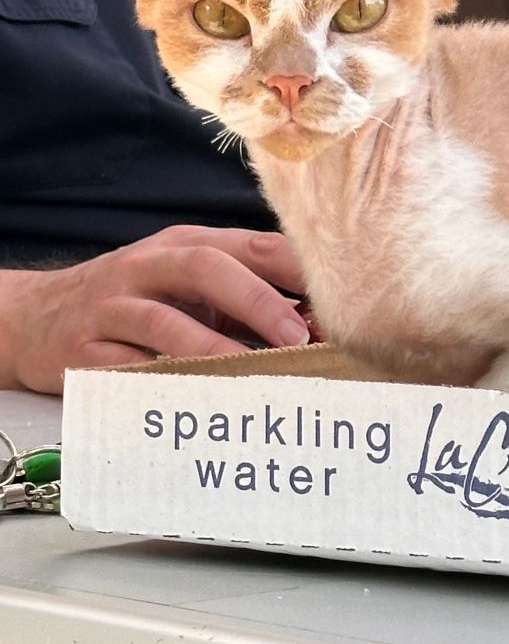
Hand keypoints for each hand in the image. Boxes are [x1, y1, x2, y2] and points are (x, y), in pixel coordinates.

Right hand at [0, 226, 310, 393]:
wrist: (38, 316)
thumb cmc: (138, 300)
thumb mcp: (188, 283)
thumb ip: (245, 295)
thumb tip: (316, 325)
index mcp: (186, 245)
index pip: (250, 245)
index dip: (294, 269)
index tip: (336, 298)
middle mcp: (149, 267)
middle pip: (208, 268)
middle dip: (258, 301)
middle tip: (298, 336)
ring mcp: (114, 307)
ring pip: (166, 321)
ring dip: (216, 348)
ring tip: (256, 371)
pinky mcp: (85, 351)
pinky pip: (128, 369)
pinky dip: (167, 383)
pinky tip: (199, 398)